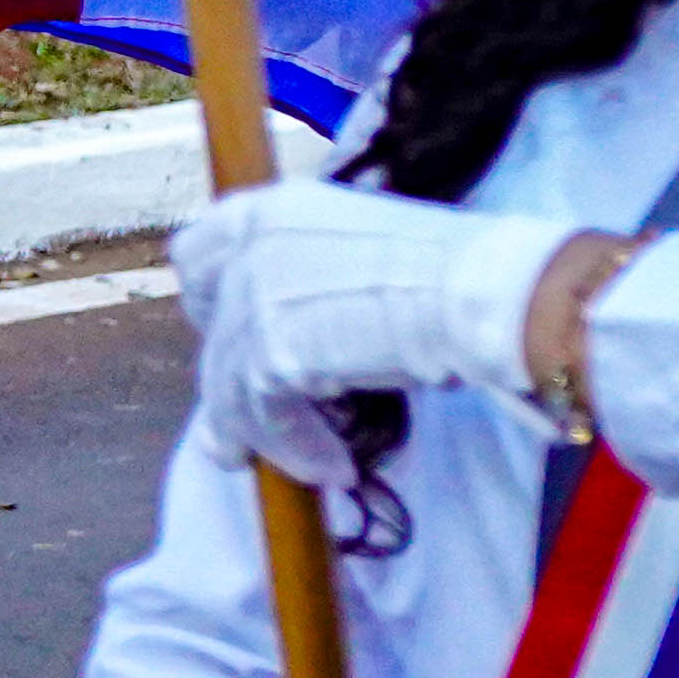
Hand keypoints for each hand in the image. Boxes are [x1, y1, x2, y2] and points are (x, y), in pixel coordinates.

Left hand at [170, 176, 578, 427]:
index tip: (225, 337)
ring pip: (232, 384)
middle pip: (211, 328)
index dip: (209, 302)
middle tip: (250, 423)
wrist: (482, 293)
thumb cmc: (449, 273)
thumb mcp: (359, 254)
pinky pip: (265, 418)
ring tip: (312, 464)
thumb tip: (286, 347)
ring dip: (269, 433)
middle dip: (229, 377)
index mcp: (273, 207)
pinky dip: (297, 451)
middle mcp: (252, 244)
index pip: (197, 251)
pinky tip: (335, 469)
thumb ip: (307, 284)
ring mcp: (256, 296)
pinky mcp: (272, 353)